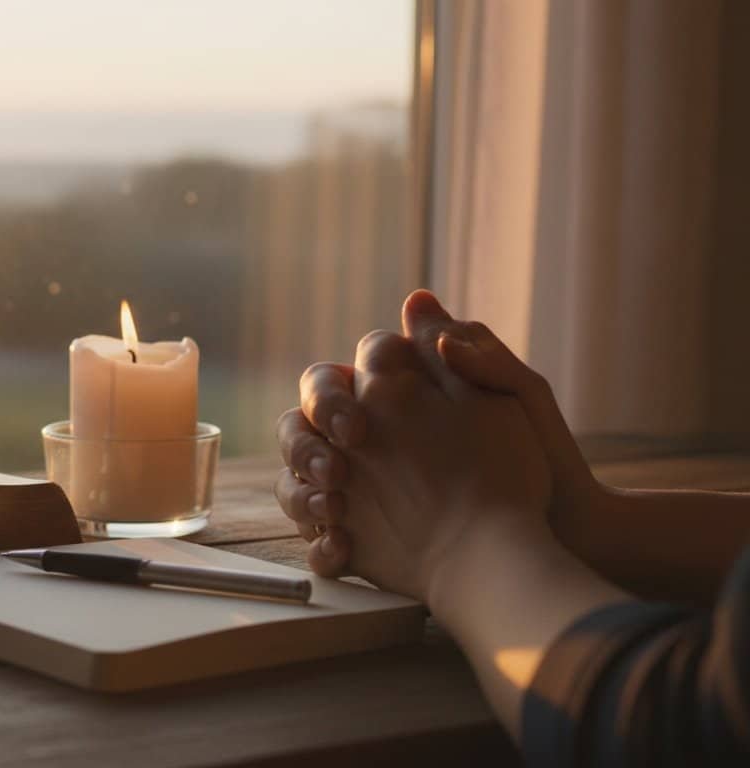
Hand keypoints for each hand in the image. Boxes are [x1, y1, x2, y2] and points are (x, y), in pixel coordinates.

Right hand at [276, 290, 604, 576]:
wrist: (561, 533)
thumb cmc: (541, 458)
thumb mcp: (512, 394)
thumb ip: (463, 349)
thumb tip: (415, 300)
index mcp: (391, 403)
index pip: (331, 383)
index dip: (330, 399)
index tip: (358, 428)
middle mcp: (363, 446)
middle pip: (298, 432)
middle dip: (302, 447)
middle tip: (336, 472)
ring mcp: (356, 496)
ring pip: (295, 487)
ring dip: (301, 497)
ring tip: (333, 513)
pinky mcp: (360, 545)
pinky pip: (319, 544)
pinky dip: (320, 548)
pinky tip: (343, 550)